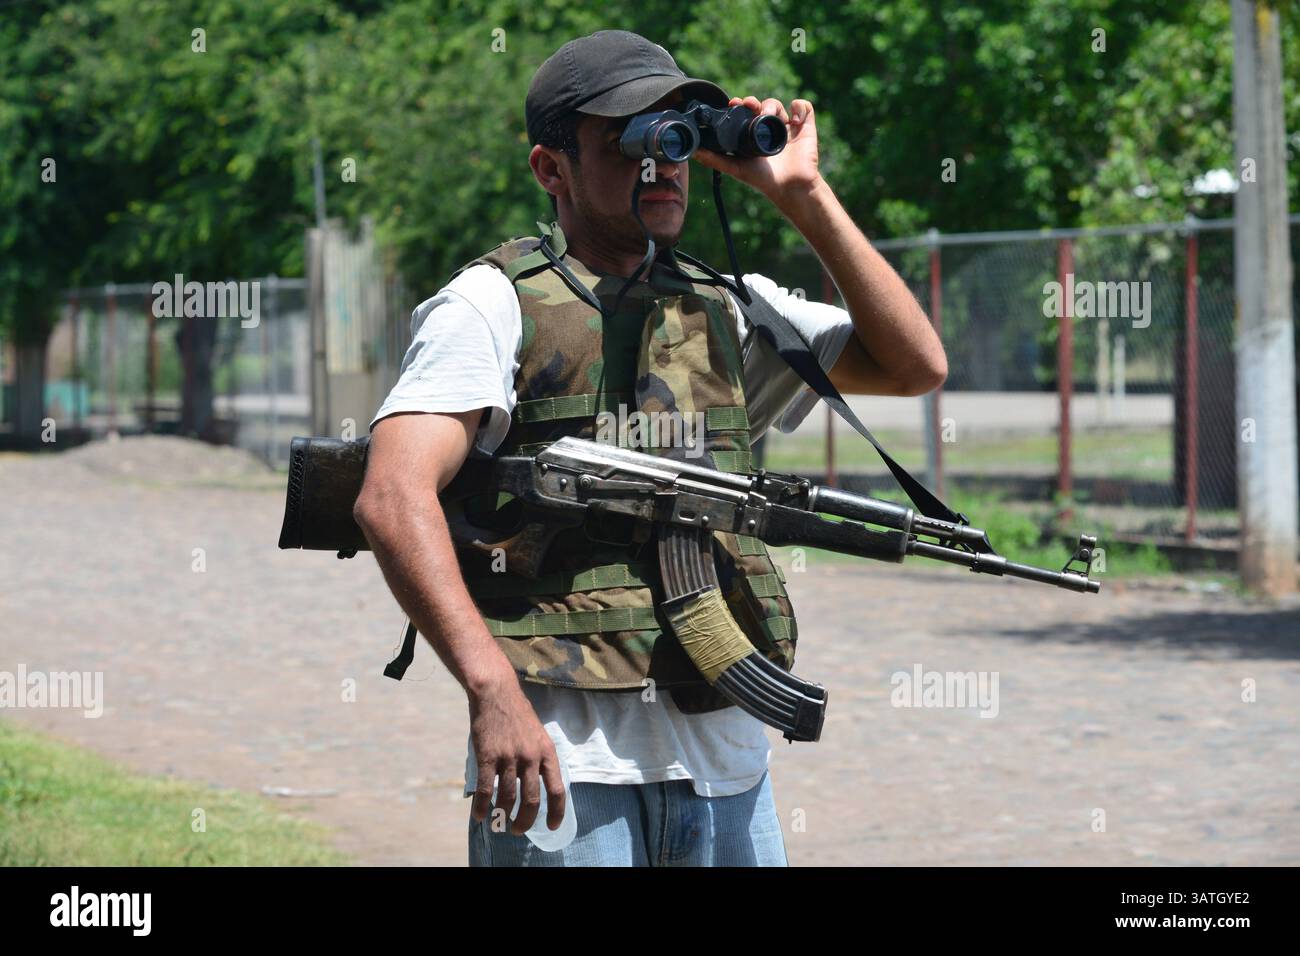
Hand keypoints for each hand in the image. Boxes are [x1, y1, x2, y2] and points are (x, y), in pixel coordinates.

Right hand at [467, 668, 565, 835]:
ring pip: (508, 797)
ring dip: (503, 815)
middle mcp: (531, 756)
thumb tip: (537, 784)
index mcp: (547, 752)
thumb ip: (538, 758)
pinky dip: (483, 807)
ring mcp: (509, 757)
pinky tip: (480, 816)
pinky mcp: (488, 756)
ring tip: (499, 822)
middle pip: (532, 800)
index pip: (557, 789)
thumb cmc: (517, 713)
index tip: (551, 826)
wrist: (496, 692)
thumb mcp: (537, 734)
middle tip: (519, 830)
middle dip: (525, 820)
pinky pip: (487, 789)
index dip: (556, 812)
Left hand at [692, 96, 821, 202]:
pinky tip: (793, 121)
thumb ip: (715, 160)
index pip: (746, 113)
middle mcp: (769, 129)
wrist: (790, 187)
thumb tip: (694, 152)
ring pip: (779, 105)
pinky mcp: (805, 127)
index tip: (734, 103)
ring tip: (770, 117)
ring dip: (773, 105)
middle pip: (761, 105)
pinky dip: (799, 108)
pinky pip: (804, 107)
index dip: (740, 105)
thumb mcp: (735, 169)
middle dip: (754, 102)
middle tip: (750, 106)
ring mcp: (788, 127)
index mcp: (753, 135)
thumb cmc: (763, 180)